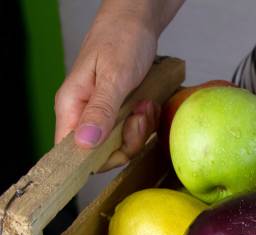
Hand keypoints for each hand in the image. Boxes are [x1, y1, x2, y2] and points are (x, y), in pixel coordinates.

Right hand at [54, 4, 159, 169]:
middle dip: (128, 140)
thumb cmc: (121, 39)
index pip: (73, 152)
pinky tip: (148, 103)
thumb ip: (100, 111)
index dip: (99, 157)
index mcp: (71, 106)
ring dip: (140, 128)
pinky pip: (133, 131)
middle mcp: (84, 114)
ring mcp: (103, 113)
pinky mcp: (120, 111)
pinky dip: (145, 121)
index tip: (123, 141)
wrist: (137, 20)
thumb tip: (84, 144)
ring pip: (121, 143)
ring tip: (145, 103)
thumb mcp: (114, 77)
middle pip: (103, 153)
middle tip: (139, 113)